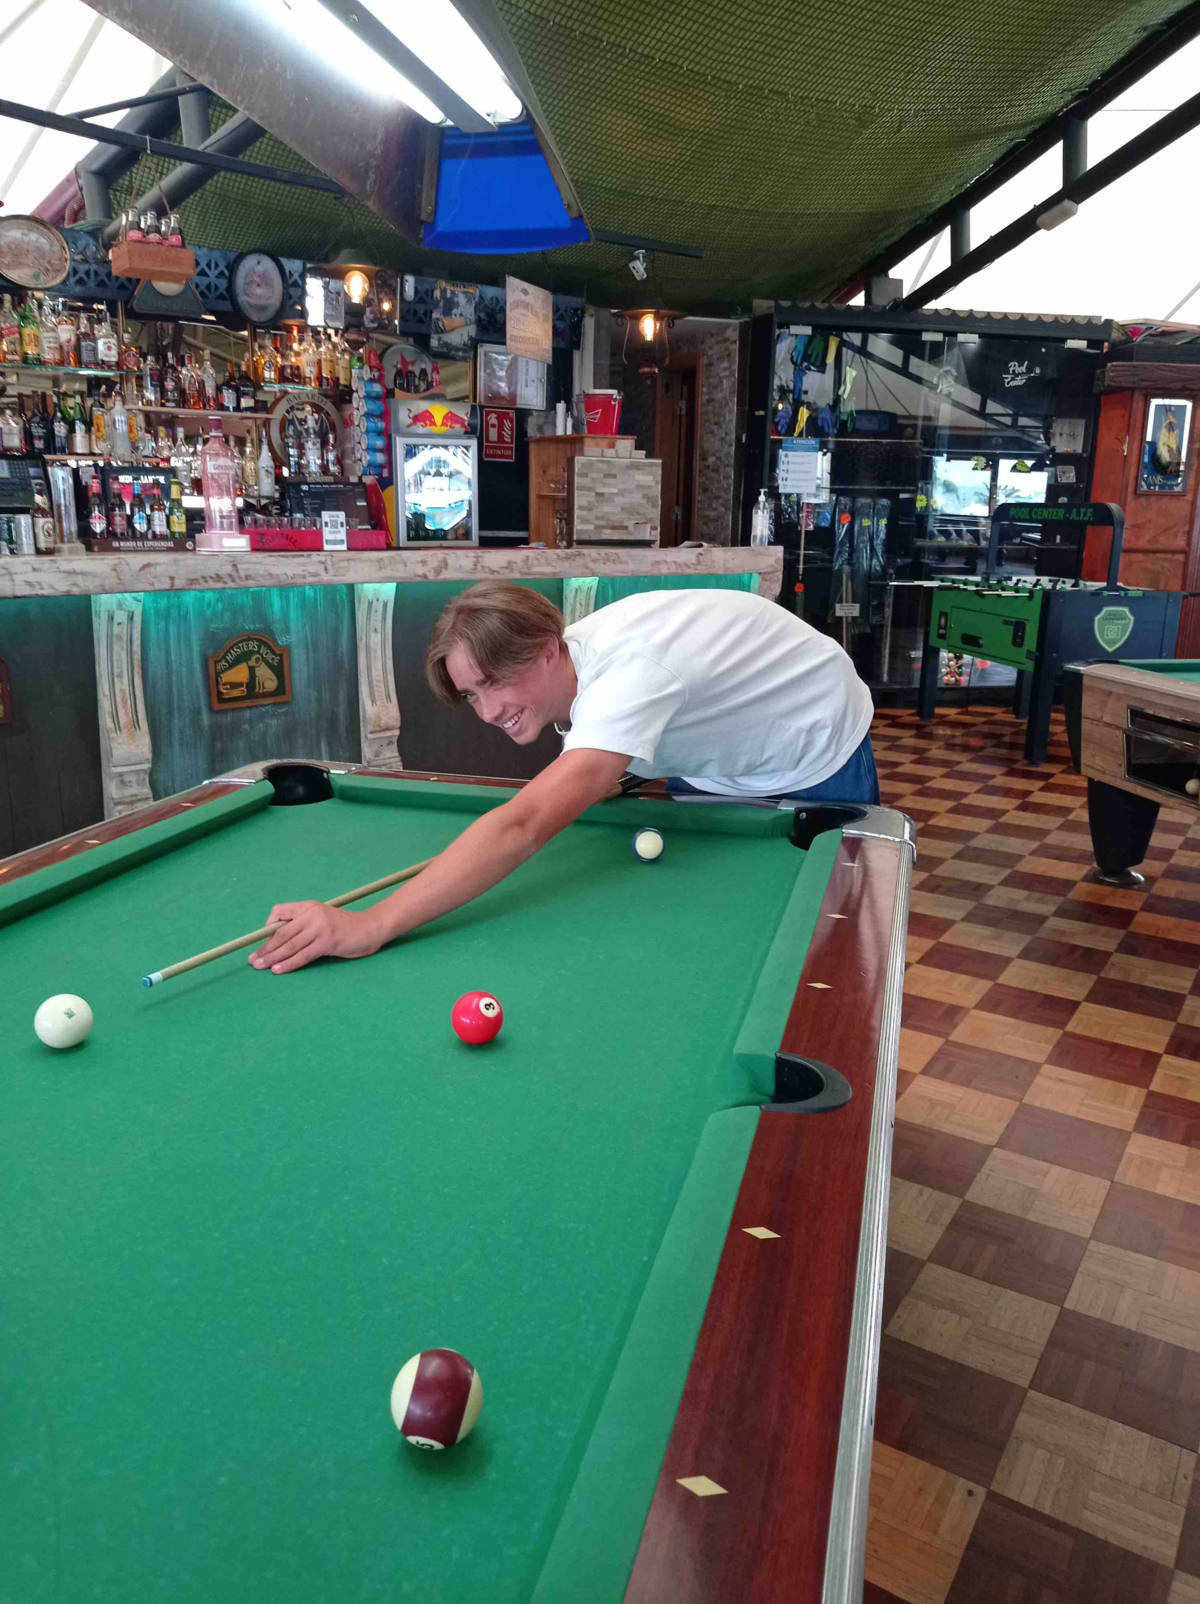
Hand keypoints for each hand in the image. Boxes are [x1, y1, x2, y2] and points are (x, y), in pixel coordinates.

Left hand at [248, 902, 382, 974]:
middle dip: (265, 948)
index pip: (279, 912)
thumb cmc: (345, 926)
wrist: (371, 928)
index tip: (263, 942)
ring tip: (259, 966)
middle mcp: (311, 914)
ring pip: (289, 945)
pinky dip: (289, 964)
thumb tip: (280, 941)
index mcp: (308, 906)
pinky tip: (278, 970)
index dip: (268, 927)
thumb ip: (304, 925)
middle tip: (252, 959)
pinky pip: (303, 955)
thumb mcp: (322, 918)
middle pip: (281, 933)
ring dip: (272, 958)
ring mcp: (319, 928)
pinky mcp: (327, 942)